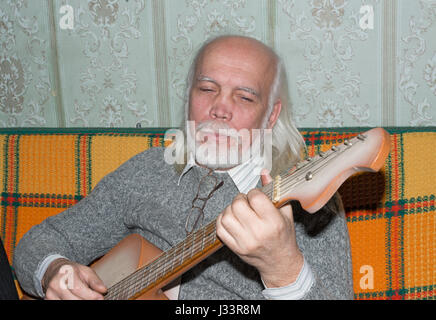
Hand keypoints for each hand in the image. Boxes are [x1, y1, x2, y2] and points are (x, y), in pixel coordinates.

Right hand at [42, 258, 106, 299]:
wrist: (54, 271)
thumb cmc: (72, 271)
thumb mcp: (86, 271)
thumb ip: (95, 281)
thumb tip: (103, 290)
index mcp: (67, 273)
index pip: (78, 288)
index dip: (90, 295)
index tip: (100, 298)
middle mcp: (56, 284)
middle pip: (73, 299)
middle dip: (86, 301)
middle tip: (96, 300)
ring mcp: (50, 293)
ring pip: (67, 303)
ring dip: (80, 302)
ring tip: (86, 298)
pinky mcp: (48, 300)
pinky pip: (62, 304)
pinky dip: (72, 303)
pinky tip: (78, 299)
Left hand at [216, 169, 303, 287]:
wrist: (280, 262)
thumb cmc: (284, 236)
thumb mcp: (285, 213)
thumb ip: (274, 191)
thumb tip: (264, 173)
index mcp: (273, 222)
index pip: (255, 197)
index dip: (253, 193)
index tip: (256, 196)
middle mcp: (258, 232)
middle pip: (237, 205)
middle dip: (240, 199)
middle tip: (246, 202)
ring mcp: (244, 242)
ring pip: (225, 216)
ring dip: (230, 209)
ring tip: (239, 211)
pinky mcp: (235, 248)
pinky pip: (220, 229)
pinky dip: (222, 220)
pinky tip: (232, 220)